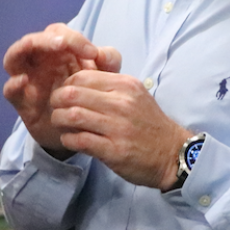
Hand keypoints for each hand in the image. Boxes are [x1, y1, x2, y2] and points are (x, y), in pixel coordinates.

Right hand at [2, 24, 120, 155]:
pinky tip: (24, 81)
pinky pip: (9, 90)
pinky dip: (13, 84)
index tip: (92, 53)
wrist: (80, 132)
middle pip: (35, 40)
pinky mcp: (21, 102)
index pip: (58, 33)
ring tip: (43, 54)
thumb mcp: (104, 79)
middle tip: (64, 44)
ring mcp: (27, 80)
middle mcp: (39, 62)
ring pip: (14, 56)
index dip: (74, 37)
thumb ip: (109, 62)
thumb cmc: (88, 99)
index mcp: (58, 53)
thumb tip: (102, 53)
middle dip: (49, 38)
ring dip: (27, 48)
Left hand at [50, 70, 189, 189]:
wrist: (173, 153)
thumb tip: (77, 82)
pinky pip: (79, 140)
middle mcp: (122, 103)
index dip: (66, 85)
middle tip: (56, 109)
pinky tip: (70, 140)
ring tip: (60, 125)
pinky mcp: (114, 150)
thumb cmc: (149, 124)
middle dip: (56, 102)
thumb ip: (110, 86)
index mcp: (125, 85)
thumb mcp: (135, 95)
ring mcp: (118, 127)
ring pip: (72, 116)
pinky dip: (68, 139)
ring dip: (59, 120)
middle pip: (72, 94)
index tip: (64, 95)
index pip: (82, 76)